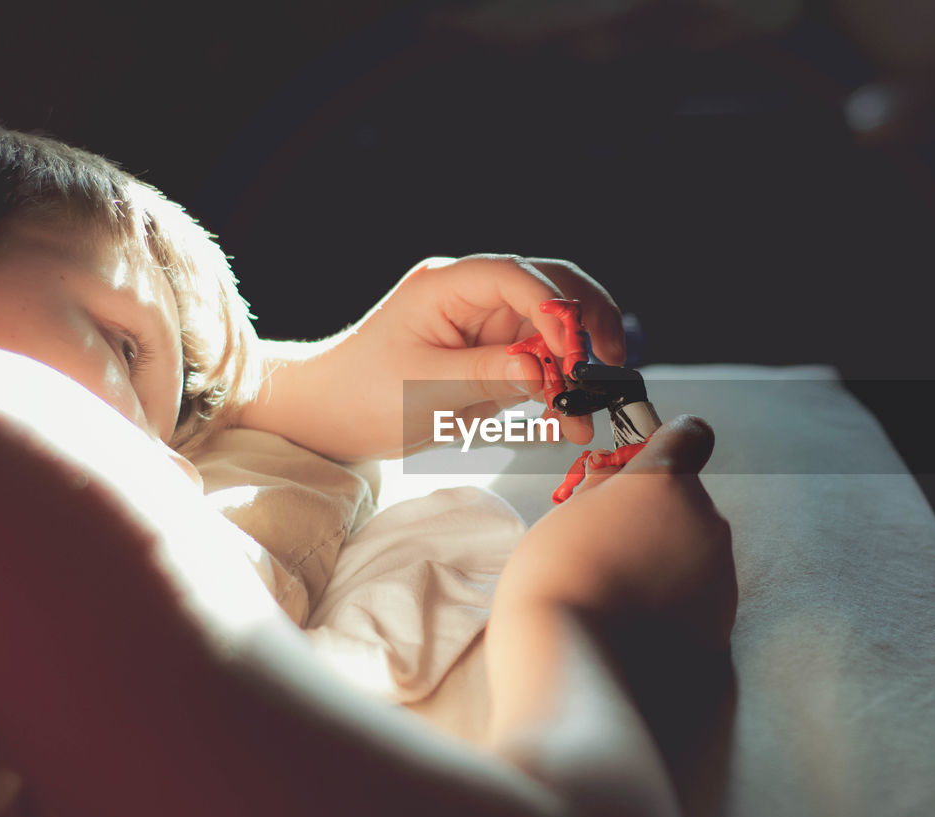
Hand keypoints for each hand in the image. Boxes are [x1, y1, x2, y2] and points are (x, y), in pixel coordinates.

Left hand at [241, 255, 625, 460]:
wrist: (331, 417)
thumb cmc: (361, 395)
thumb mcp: (423, 389)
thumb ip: (487, 374)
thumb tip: (542, 366)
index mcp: (449, 286)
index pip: (516, 277)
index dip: (553, 309)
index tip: (571, 355)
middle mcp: (475, 296)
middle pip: (552, 287)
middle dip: (585, 325)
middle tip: (603, 370)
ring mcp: (489, 326)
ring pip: (557, 328)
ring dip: (580, 363)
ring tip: (590, 407)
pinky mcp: (497, 357)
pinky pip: (544, 363)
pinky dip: (562, 389)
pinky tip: (571, 421)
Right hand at [495, 416, 737, 655]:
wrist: (575, 672)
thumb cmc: (556, 585)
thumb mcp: (564, 515)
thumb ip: (603, 488)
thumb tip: (618, 479)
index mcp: (666, 483)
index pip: (690, 434)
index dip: (666, 446)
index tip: (639, 469)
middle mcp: (706, 521)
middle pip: (687, 501)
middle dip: (654, 516)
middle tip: (606, 546)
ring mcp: (720, 574)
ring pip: (694, 550)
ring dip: (663, 561)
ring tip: (615, 594)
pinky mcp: (724, 623)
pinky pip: (698, 597)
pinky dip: (673, 604)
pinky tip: (633, 625)